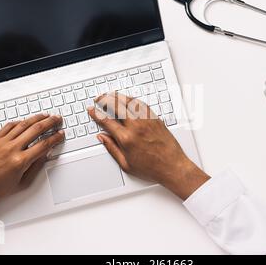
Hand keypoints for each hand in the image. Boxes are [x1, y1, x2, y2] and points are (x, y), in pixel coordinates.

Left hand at [0, 114, 63, 221]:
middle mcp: (11, 149)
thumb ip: (36, 166)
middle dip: (49, 123)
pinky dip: (19, 122)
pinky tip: (25, 121)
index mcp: (20, 161)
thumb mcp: (23, 182)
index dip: (55, 138)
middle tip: (56, 119)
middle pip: (36, 130)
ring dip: (36, 118)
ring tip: (45, 115)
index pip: (44, 145)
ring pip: (23, 124)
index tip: (60, 134)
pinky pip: (8, 126)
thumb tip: (45, 154)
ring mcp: (1, 143)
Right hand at [88, 93, 209, 199]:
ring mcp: (147, 121)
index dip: (96, 114)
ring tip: (111, 96)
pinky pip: (142, 104)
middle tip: (99, 99)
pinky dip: (132, 100)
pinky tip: (128, 100)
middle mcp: (136, 127)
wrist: (173, 167)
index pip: (107, 121)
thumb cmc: (152, 168)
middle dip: (105, 100)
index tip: (92, 110)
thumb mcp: (126, 164)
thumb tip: (102, 138)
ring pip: (129, 101)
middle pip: (117, 106)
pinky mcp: (155, 119)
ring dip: (118, 97)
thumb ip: (112, 148)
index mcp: (127, 139)